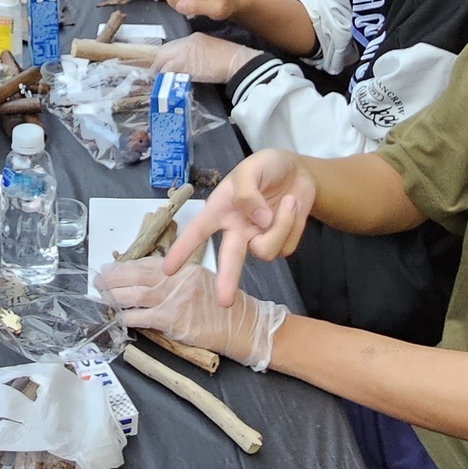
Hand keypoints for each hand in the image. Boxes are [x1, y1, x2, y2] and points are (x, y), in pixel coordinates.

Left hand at [100, 257, 289, 370]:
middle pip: (138, 275)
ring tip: (101, 296)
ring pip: (137, 294)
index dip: (126, 267)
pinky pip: (144, 316)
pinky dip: (128, 316)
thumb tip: (147, 283)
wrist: (242, 324)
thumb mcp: (201, 282)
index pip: (148, 264)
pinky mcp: (174, 320)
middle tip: (98, 281)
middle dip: (114, 278)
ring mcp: (176, 299)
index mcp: (184, 268)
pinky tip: (118, 318)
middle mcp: (178, 279)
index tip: (110, 269)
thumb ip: (176, 280)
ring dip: (114, 295)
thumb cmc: (223, 306)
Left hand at [153, 31, 255, 84]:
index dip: (166, 55)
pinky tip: (165, 83)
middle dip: (158, 62)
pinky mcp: (184, 65)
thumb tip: (189, 63)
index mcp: (193, 38)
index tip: (164, 63)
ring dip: (159, 70)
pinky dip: (164, 77)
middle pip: (163, 51)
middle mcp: (185, 43)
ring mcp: (183, 53)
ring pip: (162, 60)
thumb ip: (197, 53)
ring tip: (159, 80)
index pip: (172, 45)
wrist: (236, 62)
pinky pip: (167, 70)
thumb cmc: (229, 58)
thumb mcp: (210, 49)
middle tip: (157, 73)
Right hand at [164, 150, 314, 305]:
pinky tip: (292, 207)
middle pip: (229, 258)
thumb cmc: (267, 167)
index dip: (182, 249)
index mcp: (221, 210)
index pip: (198, 231)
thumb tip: (258, 221)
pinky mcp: (280, 243)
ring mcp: (258, 239)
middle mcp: (236, 229)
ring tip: (289, 201)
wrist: (299, 172)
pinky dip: (293, 224)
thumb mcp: (252, 167)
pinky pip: (286, 245)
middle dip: (226, 279)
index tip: (168, 269)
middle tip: (224, 301)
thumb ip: (247, 192)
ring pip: (265, 250)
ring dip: (281, 226)